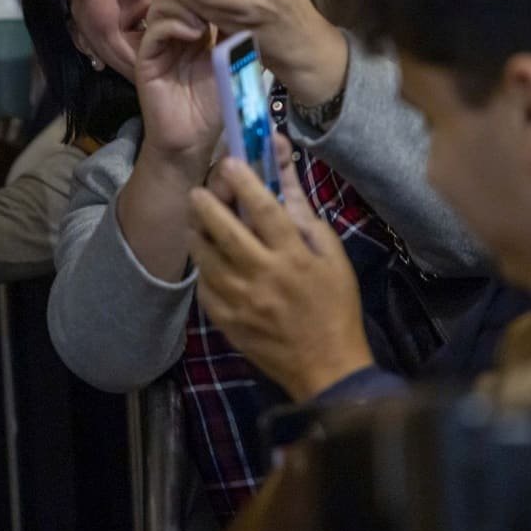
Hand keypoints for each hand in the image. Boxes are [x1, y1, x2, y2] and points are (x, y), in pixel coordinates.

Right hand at [134, 0, 222, 164]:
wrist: (193, 140)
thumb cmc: (216, 105)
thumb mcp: (233, 63)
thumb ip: (234, 35)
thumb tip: (246, 1)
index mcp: (196, 30)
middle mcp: (175, 32)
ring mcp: (159, 44)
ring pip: (163, 4)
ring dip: (185, 6)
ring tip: (205, 21)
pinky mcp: (146, 58)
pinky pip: (155, 29)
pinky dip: (174, 24)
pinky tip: (194, 34)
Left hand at [186, 135, 373, 400]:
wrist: (328, 368)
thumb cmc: (336, 308)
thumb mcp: (334, 259)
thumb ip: (307, 220)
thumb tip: (285, 183)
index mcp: (294, 258)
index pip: (265, 210)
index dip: (245, 182)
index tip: (230, 162)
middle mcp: (264, 276)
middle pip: (225, 231)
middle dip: (206, 205)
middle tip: (198, 191)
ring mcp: (242, 301)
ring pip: (206, 259)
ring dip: (197, 235)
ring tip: (194, 222)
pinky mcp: (228, 322)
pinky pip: (205, 289)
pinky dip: (203, 271)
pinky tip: (205, 260)